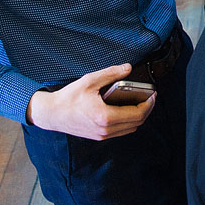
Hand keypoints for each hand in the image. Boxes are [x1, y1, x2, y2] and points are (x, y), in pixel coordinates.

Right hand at [25, 64, 155, 139]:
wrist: (51, 114)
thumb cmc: (68, 98)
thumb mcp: (89, 80)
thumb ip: (111, 74)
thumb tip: (128, 68)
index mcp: (105, 117)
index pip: (137, 114)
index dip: (149, 104)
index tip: (153, 94)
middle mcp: (105, 129)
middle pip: (137, 122)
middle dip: (147, 109)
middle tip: (150, 97)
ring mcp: (102, 135)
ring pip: (130, 129)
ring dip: (139, 117)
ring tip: (141, 102)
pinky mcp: (99, 136)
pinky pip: (121, 131)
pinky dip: (129, 121)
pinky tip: (127, 109)